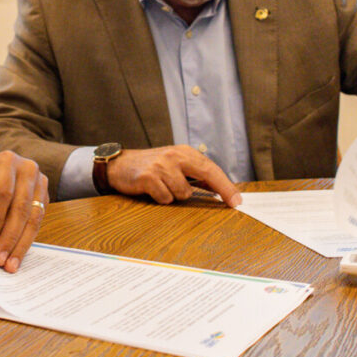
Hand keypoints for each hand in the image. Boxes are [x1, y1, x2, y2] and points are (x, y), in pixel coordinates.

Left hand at [0, 151, 48, 272]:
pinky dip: (27, 240)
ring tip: (10, 264)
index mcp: (6, 160)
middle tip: (0, 259)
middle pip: (21, 208)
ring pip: (33, 218)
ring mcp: (40, 182)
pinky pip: (38, 222)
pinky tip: (17, 254)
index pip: (3, 193)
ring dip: (21, 244)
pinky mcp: (44, 197)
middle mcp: (28, 168)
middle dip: (10, 237)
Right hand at [106, 145, 241, 205]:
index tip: (237, 200)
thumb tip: (219, 190)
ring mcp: (162, 165)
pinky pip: (165, 198)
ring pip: (183, 193)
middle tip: (233, 203)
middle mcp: (175, 155)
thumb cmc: (151, 167)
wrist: (120, 165)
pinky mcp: (148, 177)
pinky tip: (153, 191)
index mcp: (184, 152)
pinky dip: (161, 199)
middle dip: (223, 190)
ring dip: (175, 196)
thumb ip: (195, 175)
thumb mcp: (174, 165)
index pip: (211, 168)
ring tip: (163, 189)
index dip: (226, 185)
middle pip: (207, 173)